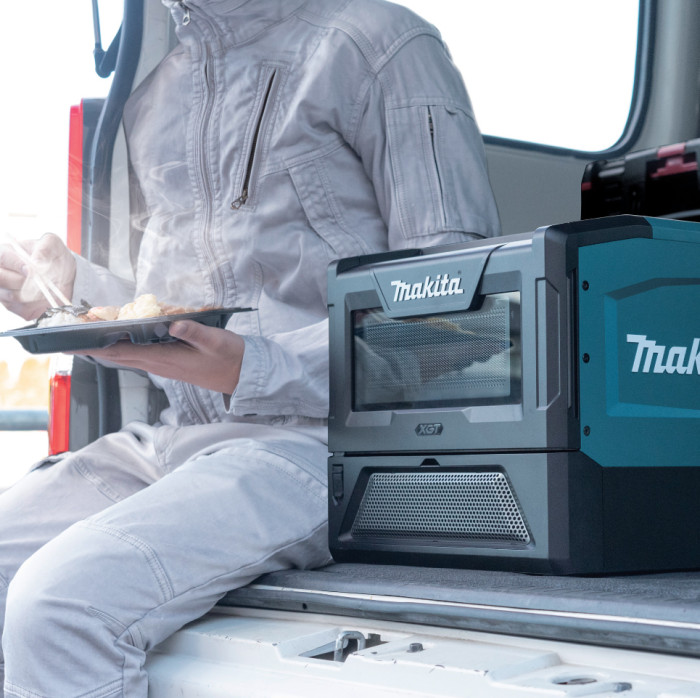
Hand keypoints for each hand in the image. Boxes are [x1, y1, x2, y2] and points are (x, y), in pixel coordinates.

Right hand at [0, 233, 75, 319]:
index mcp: (7, 252)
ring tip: (45, 288)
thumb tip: (36, 260)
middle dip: (20, 281)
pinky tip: (41, 296)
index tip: (30, 270)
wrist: (65, 278)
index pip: (3, 258)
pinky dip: (31, 303)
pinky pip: (16, 306)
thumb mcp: (54, 245)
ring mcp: (3, 288)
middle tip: (38, 282)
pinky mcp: (10, 304)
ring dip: (30, 293)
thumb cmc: (54, 257)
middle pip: (1, 278)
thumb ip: (45, 248)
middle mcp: (1, 270)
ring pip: (9, 294)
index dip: (15, 264)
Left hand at [72, 320, 245, 394]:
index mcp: (166, 359)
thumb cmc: (230, 357)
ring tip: (84, 337)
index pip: (123, 353)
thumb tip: (173, 322)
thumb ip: (195, 331)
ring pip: (126, 357)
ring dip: (104, 348)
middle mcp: (160, 364)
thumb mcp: (216, 342)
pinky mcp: (169, 363)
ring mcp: (163, 365)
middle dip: (91, 348)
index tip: (74, 343)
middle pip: (118, 357)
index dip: (97, 347)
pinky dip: (121, 348)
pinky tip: (116, 341)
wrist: (242, 375)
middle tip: (66, 340)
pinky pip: (137, 356)